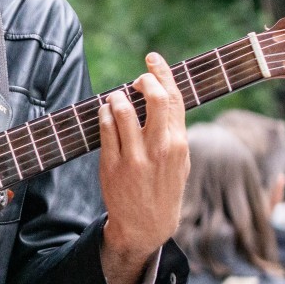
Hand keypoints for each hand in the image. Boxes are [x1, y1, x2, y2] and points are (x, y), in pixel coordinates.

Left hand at [98, 52, 189, 283]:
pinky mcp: (113, 164)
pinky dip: (104, 114)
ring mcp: (135, 156)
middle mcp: (160, 147)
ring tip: (115, 99)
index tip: (152, 58)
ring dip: (117, 97)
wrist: (146, 225)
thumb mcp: (180, 161)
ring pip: (123, 111)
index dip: (162, 73)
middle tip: (134, 80)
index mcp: (179, 143)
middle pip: (153, 98)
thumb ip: (173, 130)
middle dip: (142, 80)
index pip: (174, 98)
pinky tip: (105, 112)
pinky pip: (106, 128)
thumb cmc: (164, 187)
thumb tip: (163, 96)